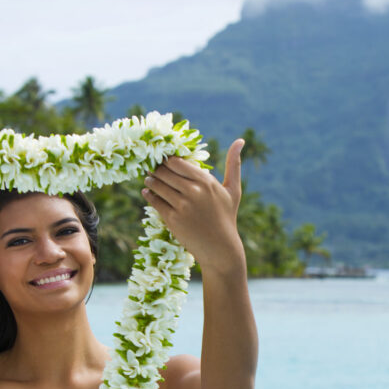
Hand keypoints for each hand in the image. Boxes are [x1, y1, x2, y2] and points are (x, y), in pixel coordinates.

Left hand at [142, 138, 244, 271]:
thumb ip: (234, 163)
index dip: (168, 160)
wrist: (220, 249)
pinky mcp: (172, 219)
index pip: (178, 162)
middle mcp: (194, 191)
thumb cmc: (227, 217)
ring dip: (150, 180)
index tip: (164, 161)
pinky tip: (147, 192)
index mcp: (206, 181)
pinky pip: (154, 201)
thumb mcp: (233, 190)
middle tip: (152, 168)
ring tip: (149, 179)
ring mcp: (182, 205)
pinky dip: (148, 194)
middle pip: (164, 171)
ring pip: (157, 184)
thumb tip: (241, 140)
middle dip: (156, 169)